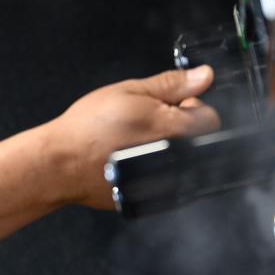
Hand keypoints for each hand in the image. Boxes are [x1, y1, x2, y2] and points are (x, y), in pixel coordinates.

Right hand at [48, 65, 219, 208]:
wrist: (64, 163)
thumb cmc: (91, 128)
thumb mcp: (131, 92)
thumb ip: (172, 85)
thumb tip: (204, 75)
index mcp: (178, 130)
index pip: (210, 117)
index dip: (190, 105)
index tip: (169, 104)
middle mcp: (180, 159)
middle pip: (198, 139)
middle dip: (179, 126)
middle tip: (147, 120)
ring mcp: (169, 182)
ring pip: (184, 158)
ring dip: (169, 147)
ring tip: (136, 141)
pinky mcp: (156, 198)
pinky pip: (169, 177)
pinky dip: (157, 168)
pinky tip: (133, 159)